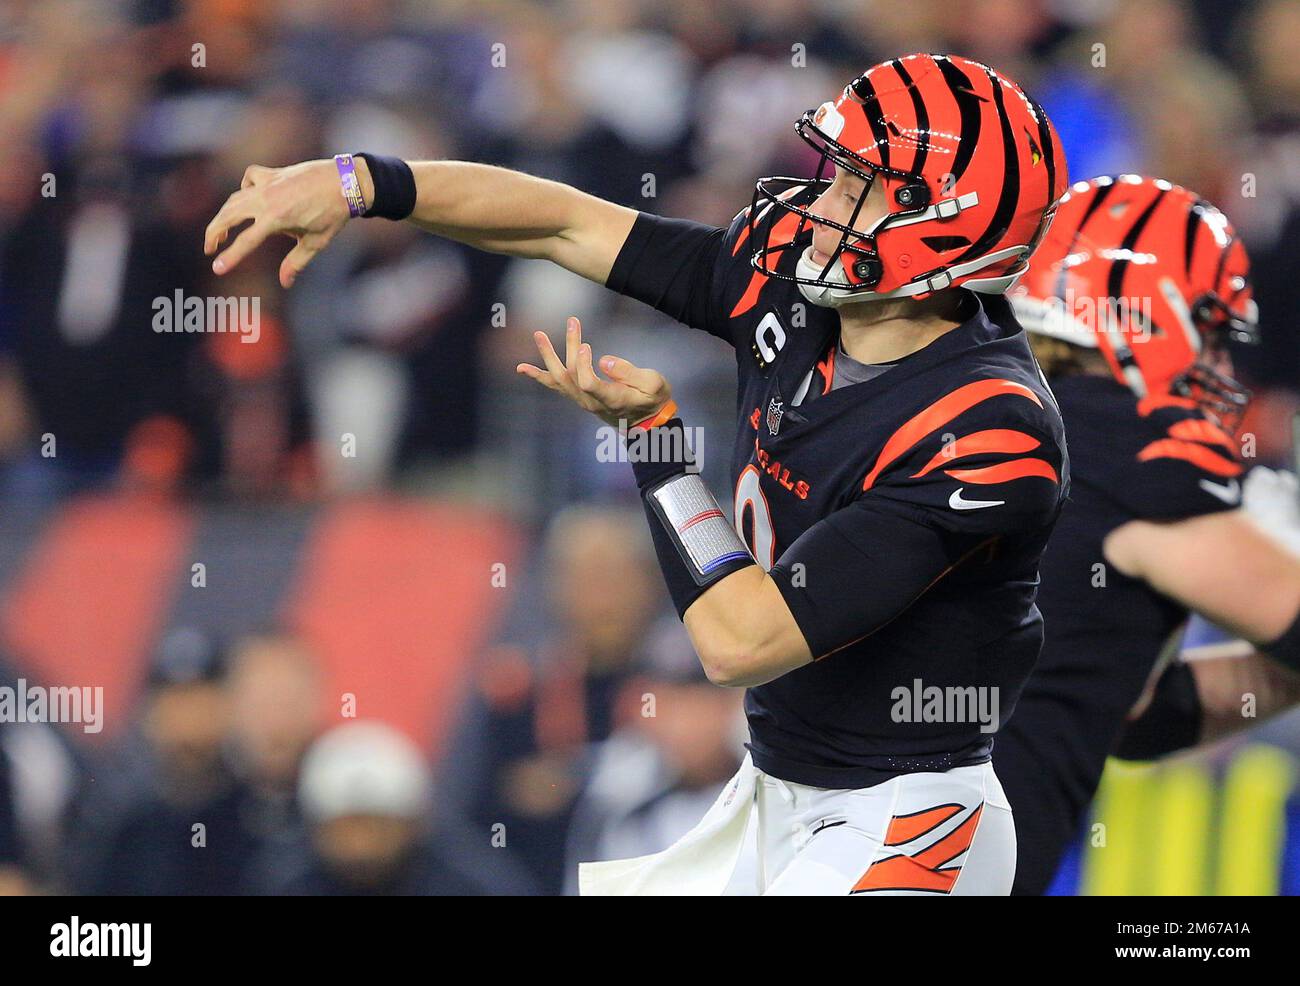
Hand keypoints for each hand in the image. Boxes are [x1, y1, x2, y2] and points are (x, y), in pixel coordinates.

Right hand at [204, 158, 369, 287]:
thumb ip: (296, 263)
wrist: (346, 182)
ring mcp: (268, 183)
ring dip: (224, 214)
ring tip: (221, 230)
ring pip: (235, 198)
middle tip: (209, 248)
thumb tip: (285, 283)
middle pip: (228, 216)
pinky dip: (245, 188)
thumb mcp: (316, 242)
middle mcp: (266, 199)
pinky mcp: (272, 173)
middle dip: (214, 233)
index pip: (246, 242)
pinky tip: (249, 197)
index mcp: (276, 218)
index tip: (216, 268)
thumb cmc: (333, 214)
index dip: (230, 257)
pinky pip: (249, 178)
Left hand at [516, 317, 672, 427]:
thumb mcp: (653, 384)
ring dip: (549, 355)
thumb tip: (604, 360)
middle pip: (573, 374)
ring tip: (539, 334)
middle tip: (572, 321)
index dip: (583, 365)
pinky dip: (538, 376)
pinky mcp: (578, 396)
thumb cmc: (653, 399)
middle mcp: (592, 401)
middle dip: (570, 346)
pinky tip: (522, 368)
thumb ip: (629, 372)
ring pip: (560, 377)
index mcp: (612, 398)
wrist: (647, 422)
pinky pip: (555, 386)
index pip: (588, 383)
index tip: (585, 345)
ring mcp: (583, 400)